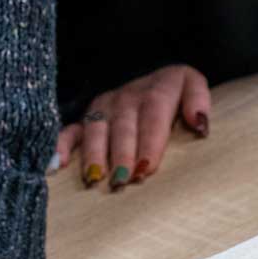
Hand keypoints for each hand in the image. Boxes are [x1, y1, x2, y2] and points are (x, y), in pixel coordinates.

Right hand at [55, 64, 210, 190]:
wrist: (155, 79)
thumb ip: (199, 100)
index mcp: (156, 90)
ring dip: (95, 154)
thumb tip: (199, 123)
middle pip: (123, 126)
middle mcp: (127, 97)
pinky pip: (71, 129)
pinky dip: (62, 145)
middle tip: (122, 180)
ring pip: (96, 129)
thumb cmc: (176, 93)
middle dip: (121, 153)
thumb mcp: (192, 84)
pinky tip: (58, 165)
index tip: (146, 167)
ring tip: (95, 179)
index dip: (149, 141)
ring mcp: (105, 106)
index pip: (152, 116)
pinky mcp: (90, 117)